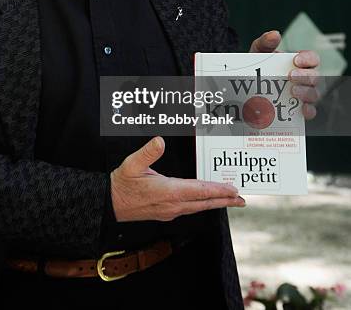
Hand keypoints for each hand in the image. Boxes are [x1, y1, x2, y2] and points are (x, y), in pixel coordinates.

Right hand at [110, 137, 245, 221]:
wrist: (110, 204)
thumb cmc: (121, 184)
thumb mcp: (131, 164)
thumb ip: (147, 153)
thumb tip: (160, 141)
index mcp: (168, 192)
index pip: (199, 191)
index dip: (217, 190)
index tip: (233, 189)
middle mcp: (173, 204)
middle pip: (204, 202)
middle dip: (224, 200)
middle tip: (242, 200)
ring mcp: (170, 211)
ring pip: (199, 207)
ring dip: (216, 203)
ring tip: (230, 200)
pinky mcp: (167, 212)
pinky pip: (191, 208)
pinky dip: (203, 203)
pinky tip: (206, 200)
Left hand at [249, 30, 319, 118]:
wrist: (246, 85)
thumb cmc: (258, 65)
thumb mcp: (258, 51)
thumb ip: (265, 41)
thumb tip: (275, 34)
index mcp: (300, 62)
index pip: (313, 58)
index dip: (308, 59)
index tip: (296, 60)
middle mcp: (305, 78)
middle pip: (316, 77)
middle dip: (306, 76)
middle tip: (290, 76)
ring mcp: (303, 93)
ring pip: (315, 94)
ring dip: (306, 93)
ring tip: (292, 91)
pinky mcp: (298, 108)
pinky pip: (310, 111)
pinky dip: (308, 111)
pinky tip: (301, 110)